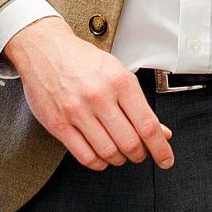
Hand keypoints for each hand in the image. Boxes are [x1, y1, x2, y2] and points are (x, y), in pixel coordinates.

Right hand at [4, 16, 173, 170]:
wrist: (45, 49)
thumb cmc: (83, 60)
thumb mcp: (118, 73)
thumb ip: (139, 104)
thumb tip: (161, 131)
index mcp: (119, 82)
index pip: (147, 125)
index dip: (160, 148)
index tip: (165, 159)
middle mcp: (99, 96)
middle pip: (129, 143)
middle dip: (139, 154)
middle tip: (139, 152)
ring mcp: (77, 111)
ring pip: (108, 152)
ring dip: (119, 159)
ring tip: (119, 153)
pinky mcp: (59, 124)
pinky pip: (84, 155)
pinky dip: (98, 162)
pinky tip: (100, 156)